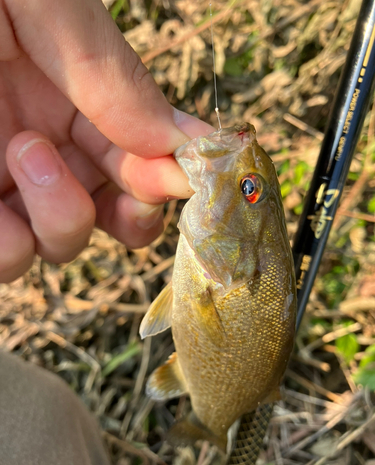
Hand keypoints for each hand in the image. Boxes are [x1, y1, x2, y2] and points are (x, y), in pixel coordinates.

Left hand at [0, 0, 214, 282]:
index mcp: (76, 99)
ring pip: (53, 246)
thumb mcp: (52, 10)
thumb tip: (186, 143)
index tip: (184, 178)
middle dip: (128, 214)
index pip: (141, 159)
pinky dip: (7, 246)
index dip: (166, 178)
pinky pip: (0, 257)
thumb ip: (116, 78)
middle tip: (127, 187)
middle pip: (107, 217)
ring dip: (62, 218)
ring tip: (28, 150)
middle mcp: (43, 148)